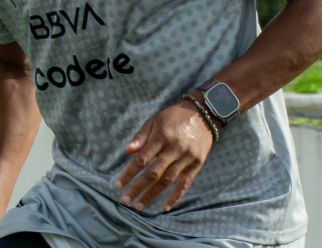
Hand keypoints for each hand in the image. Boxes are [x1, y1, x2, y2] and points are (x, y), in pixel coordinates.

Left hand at [114, 97, 214, 211]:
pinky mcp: (197, 164)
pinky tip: (165, 207)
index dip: (129, 173)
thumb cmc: (174, 117)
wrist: (203, 114)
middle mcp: (174, 149)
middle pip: (153, 173)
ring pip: (167, 181)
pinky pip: (185, 183)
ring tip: (139, 206)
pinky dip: (175, 196)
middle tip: (125, 200)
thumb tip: (127, 151)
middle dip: (137, 188)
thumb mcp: (155, 120)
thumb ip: (141, 136)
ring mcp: (186, 158)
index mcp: (161, 137)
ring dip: (152, 195)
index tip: (118, 185)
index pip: (142, 159)